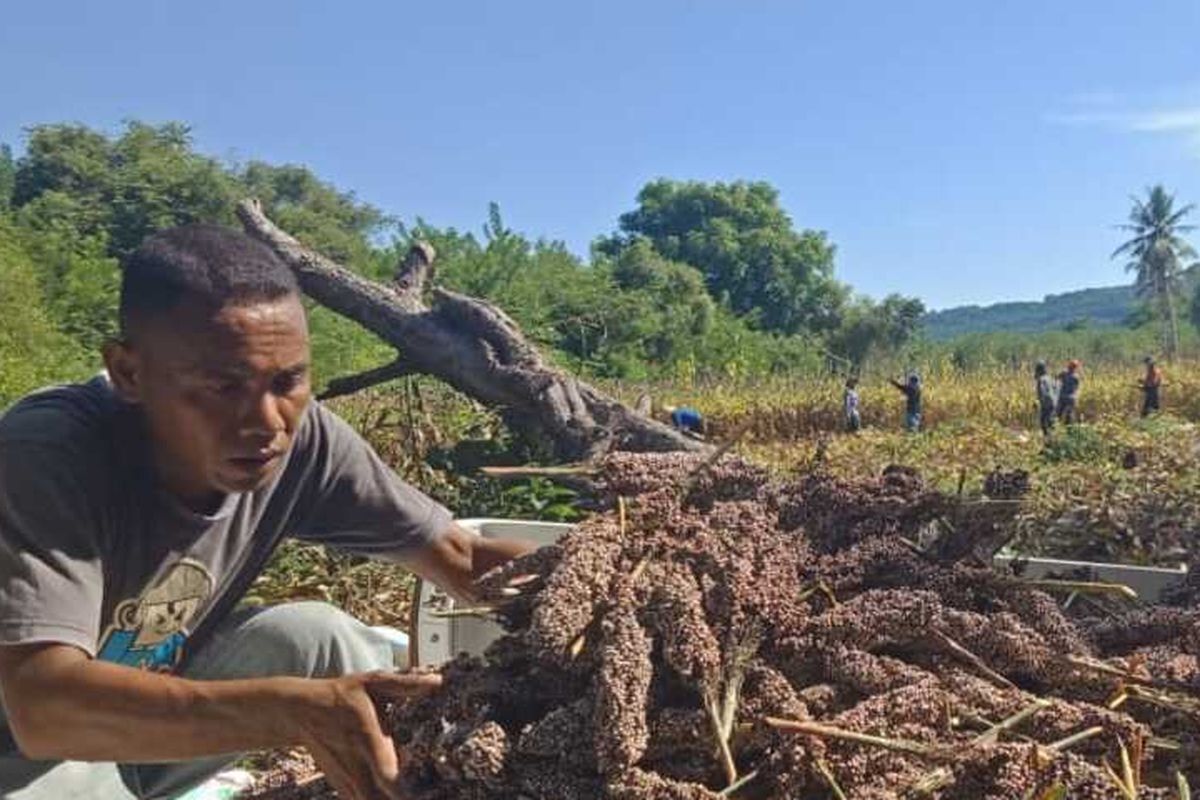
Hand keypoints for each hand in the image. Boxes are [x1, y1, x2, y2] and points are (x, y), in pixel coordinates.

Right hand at [291, 671, 440, 799]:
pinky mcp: (342, 787)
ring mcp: (347, 781)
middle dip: (404, 799)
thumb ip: (404, 684)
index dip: (407, 789)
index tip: (429, 789)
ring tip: (416, 794)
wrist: (301, 712)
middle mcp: (356, 766)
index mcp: (367, 740)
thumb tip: (437, 681)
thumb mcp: (372, 683)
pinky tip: (393, 794)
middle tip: (428, 794)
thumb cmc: (342, 695)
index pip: (387, 777)